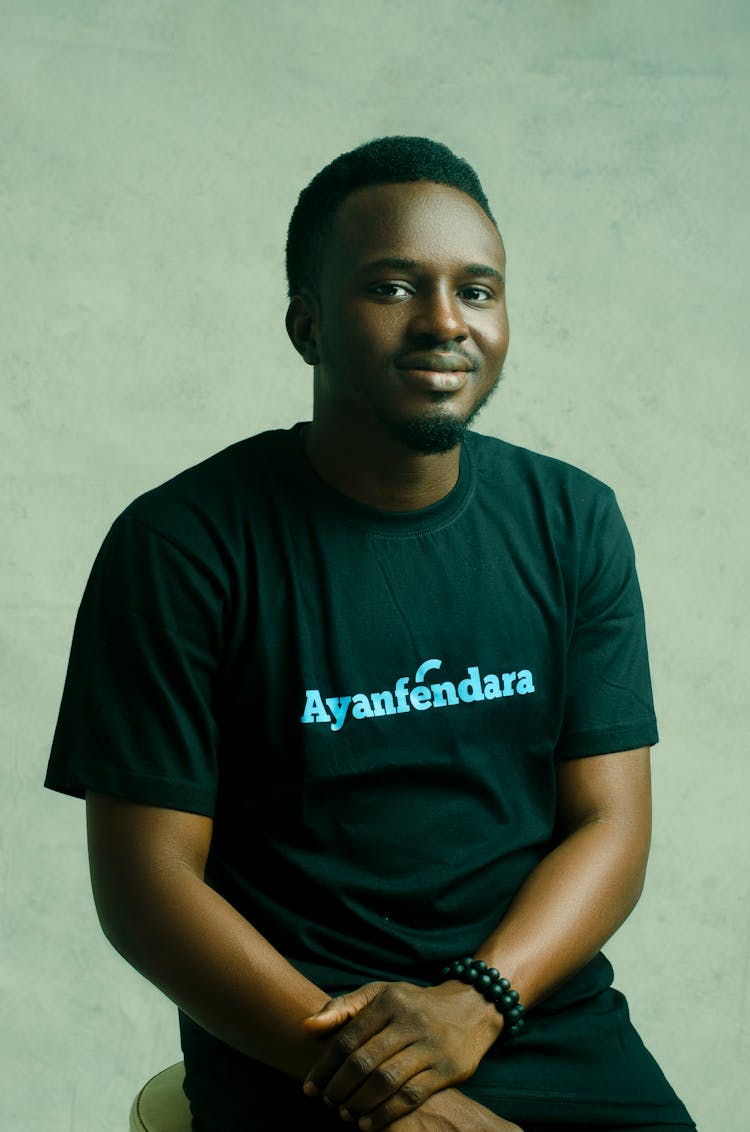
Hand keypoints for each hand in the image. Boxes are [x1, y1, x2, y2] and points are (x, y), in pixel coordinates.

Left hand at [302, 981, 503, 1129]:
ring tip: (343, 1114)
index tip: (309, 1088)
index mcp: (389, 1001)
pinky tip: (367, 1123)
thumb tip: (307, 1026)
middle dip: (339, 1087)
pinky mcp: (446, 1069)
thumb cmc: (413, 1004)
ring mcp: (430, 1045)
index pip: (347, 1037)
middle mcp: (409, 1021)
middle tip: (326, 1104)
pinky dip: (385, 1113)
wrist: (471, 1007)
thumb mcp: (381, 994)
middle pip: (364, 1061)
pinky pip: (410, 1096)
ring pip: (385, 1081)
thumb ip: (344, 1007)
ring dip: (358, 1103)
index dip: (324, 1066)